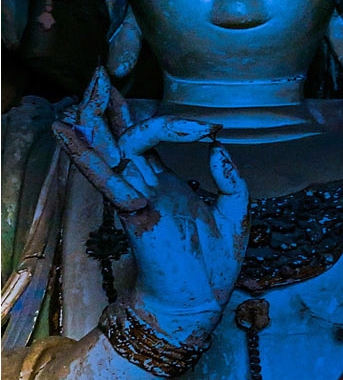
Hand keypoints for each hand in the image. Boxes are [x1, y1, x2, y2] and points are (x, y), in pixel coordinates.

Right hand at [53, 67, 248, 343]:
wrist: (196, 304)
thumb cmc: (212, 268)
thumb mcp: (235, 214)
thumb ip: (230, 179)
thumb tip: (219, 146)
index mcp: (165, 186)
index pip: (149, 142)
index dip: (155, 120)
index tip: (195, 121)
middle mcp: (145, 188)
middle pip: (120, 138)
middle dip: (110, 108)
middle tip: (100, 75)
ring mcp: (135, 198)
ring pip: (109, 151)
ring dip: (96, 121)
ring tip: (88, 89)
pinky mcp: (132, 212)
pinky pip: (106, 179)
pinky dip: (88, 155)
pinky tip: (70, 132)